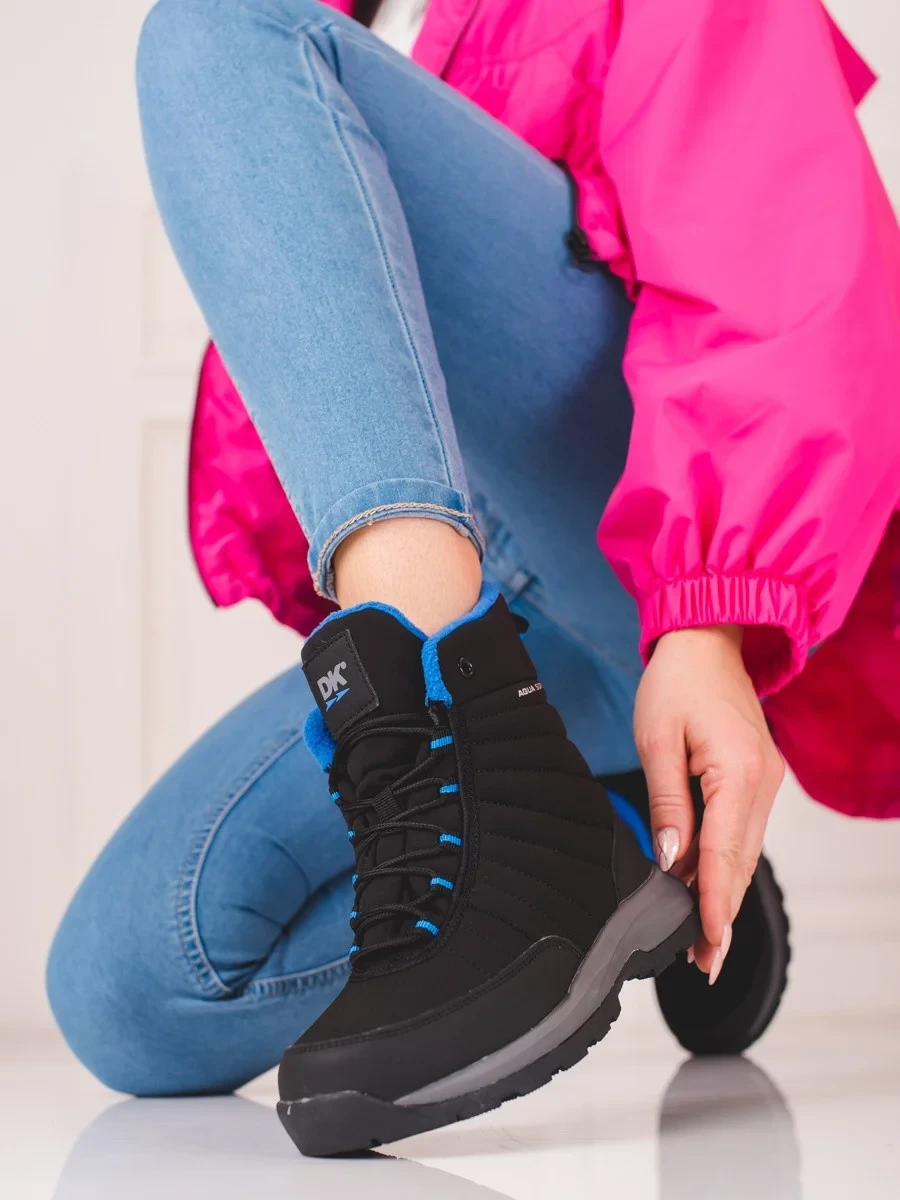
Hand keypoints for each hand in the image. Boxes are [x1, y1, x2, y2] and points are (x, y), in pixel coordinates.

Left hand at [633, 625, 784, 981]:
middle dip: (722, 913)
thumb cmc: (675, 683)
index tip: (707, 947)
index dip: (714, 905)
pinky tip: (706, 884)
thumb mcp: (657, 740)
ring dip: (724, 891)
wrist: (707, 641)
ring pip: (744, 849)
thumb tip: (672, 861)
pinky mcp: (759, 777)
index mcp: (737, 771)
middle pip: (741, 861)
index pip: (723, 853)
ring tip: (703, 938)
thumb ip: (667, 803)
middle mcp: (763, 782)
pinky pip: (743, 829)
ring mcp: (766, 781)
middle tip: (704, 962)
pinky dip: (726, 861)